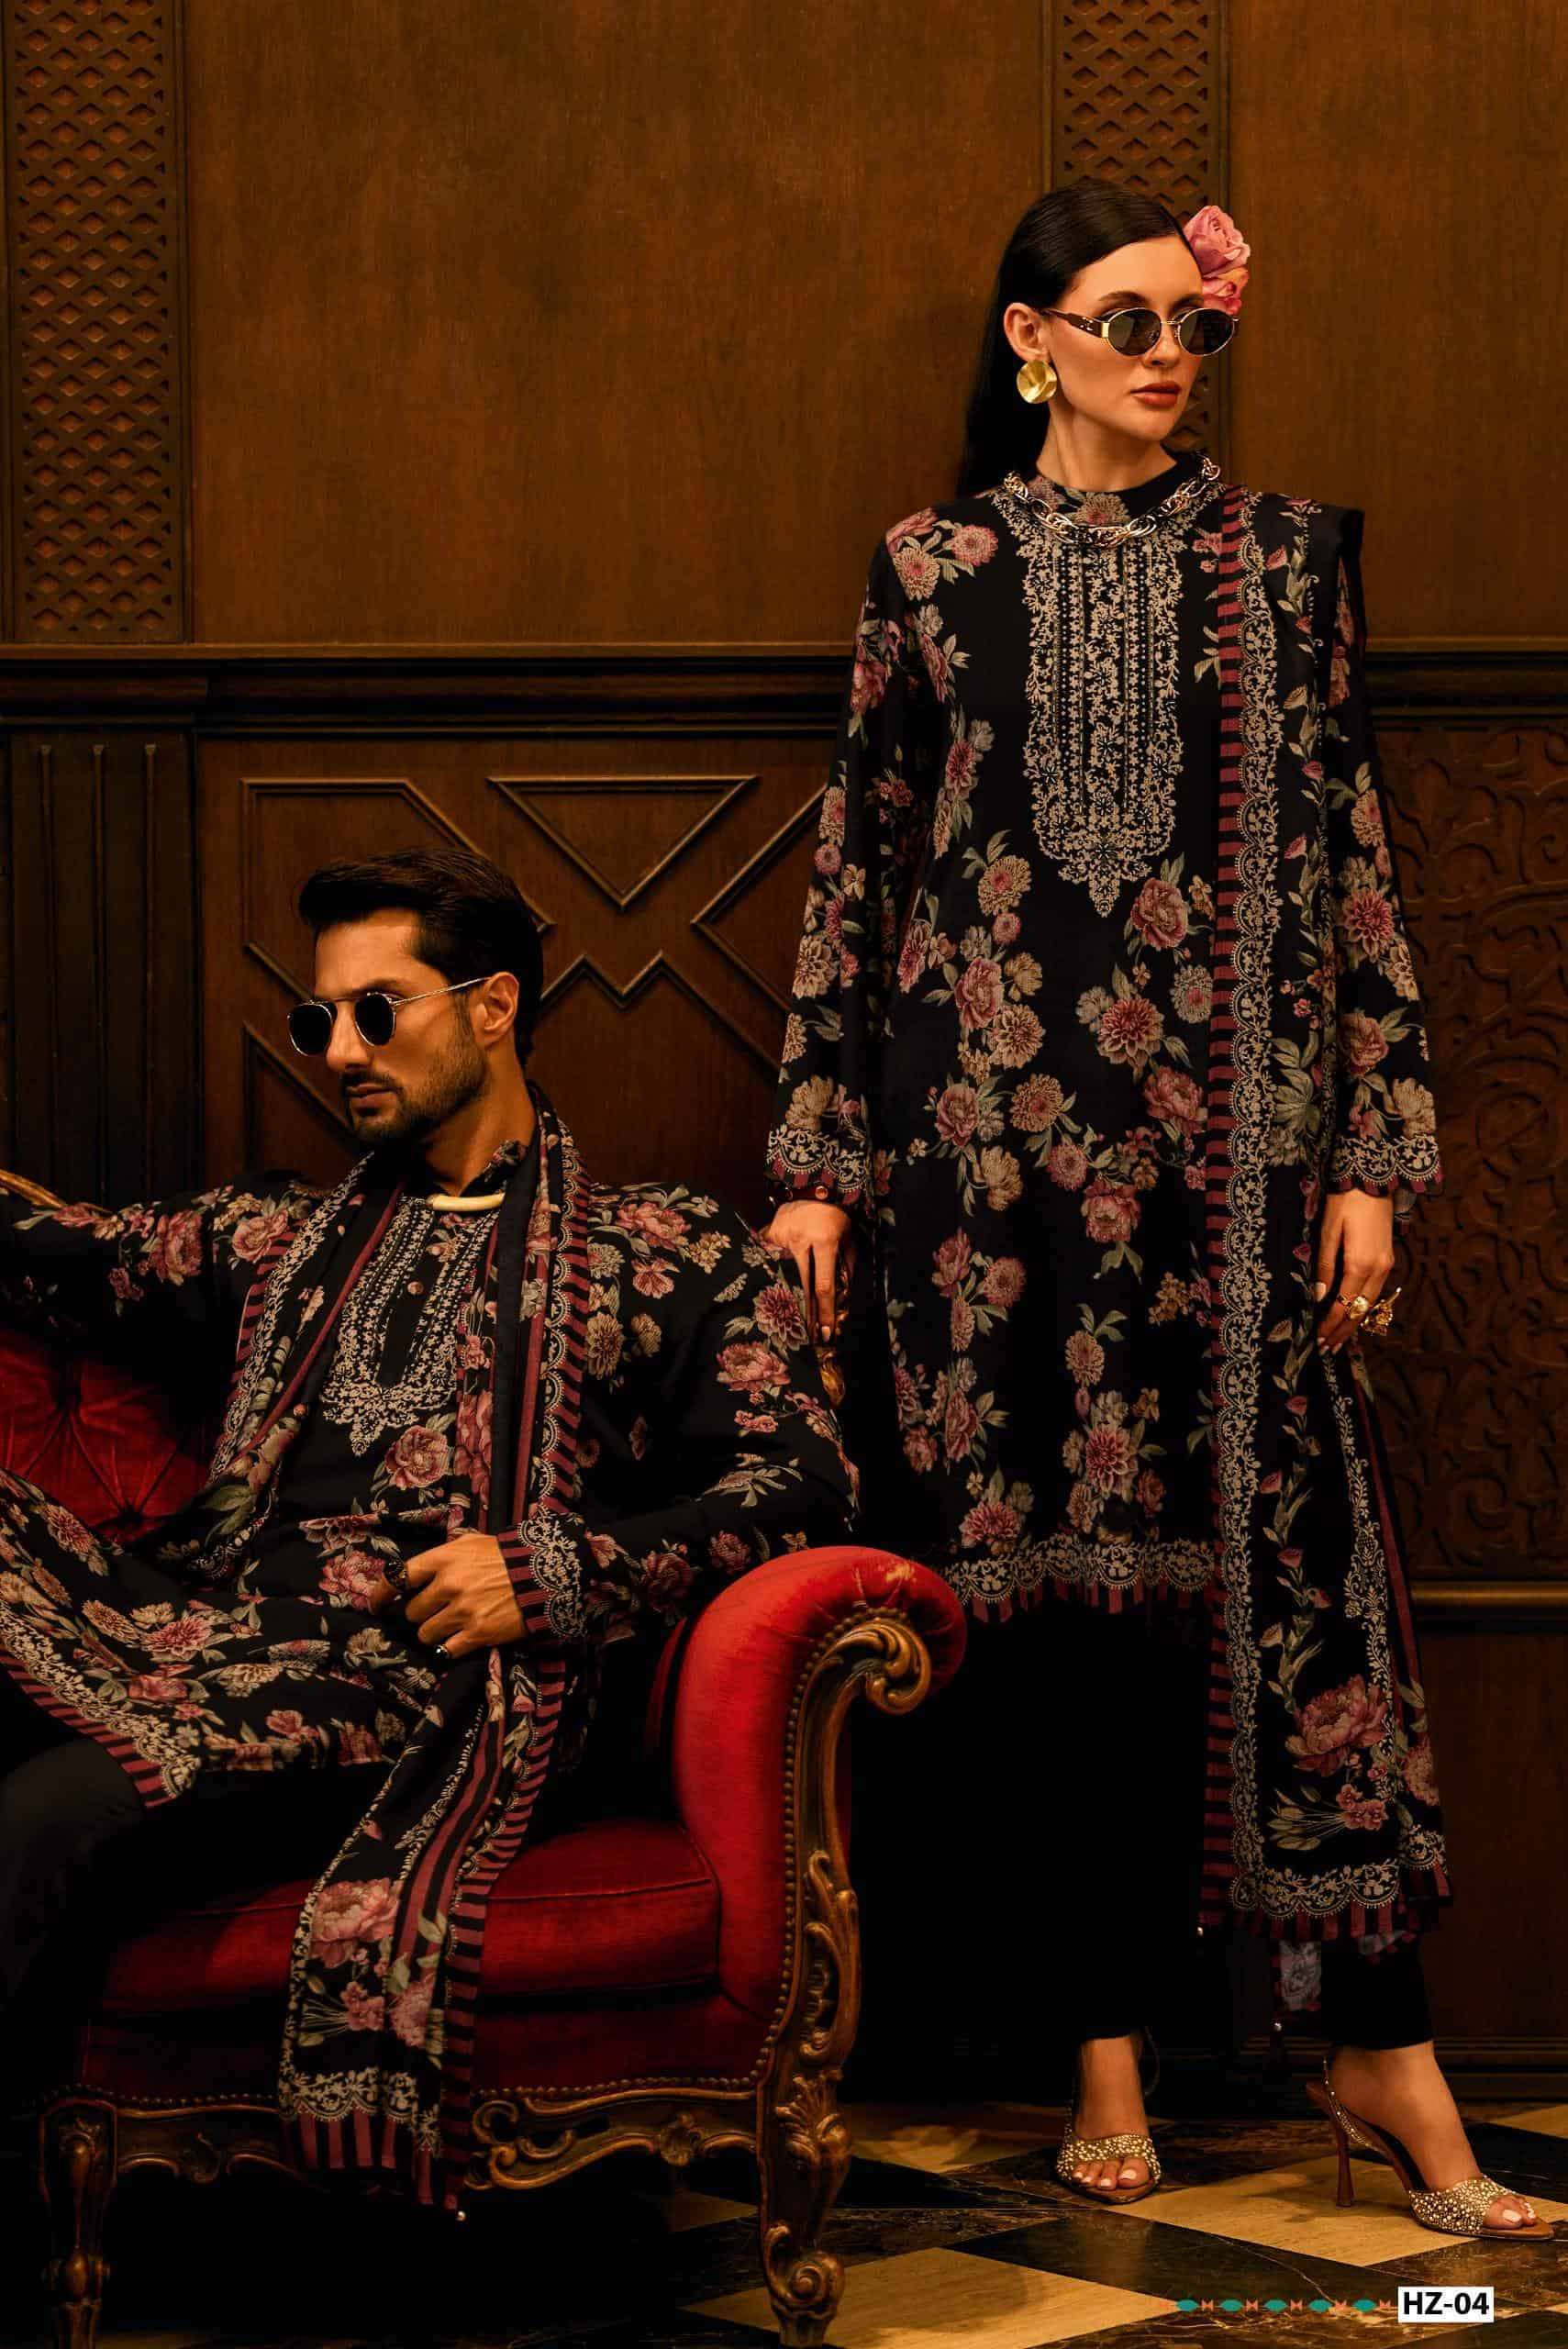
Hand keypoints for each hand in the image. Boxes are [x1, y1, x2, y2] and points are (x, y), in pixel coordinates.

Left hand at [368, 1532, 523, 1659]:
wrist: (544, 1575)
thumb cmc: (505, 1556)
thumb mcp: (471, 1543)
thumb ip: (443, 1556)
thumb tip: (416, 1572)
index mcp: (444, 1559)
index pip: (399, 1577)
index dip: (381, 1594)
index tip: (376, 1605)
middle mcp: (449, 1585)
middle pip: (412, 1611)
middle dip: (420, 1614)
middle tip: (436, 1610)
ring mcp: (463, 1612)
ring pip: (425, 1634)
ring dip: (434, 1632)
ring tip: (450, 1625)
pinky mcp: (478, 1634)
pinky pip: (446, 1650)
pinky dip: (448, 1648)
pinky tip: (457, 1642)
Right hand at [763, 1201, 853, 1340]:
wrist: (813, 1186)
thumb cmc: (835, 1215)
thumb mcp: (848, 1238)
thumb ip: (847, 1266)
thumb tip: (843, 1296)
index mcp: (825, 1241)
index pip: (824, 1285)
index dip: (825, 1311)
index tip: (827, 1331)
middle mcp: (802, 1241)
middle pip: (801, 1285)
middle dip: (807, 1313)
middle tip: (809, 1336)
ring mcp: (782, 1237)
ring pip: (782, 1274)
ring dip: (786, 1294)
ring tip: (786, 1317)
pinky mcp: (769, 1233)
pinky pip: (768, 1257)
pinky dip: (771, 1268)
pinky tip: (769, 1279)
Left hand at [1315, 1188, 1395, 1352]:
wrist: (1372, 1179)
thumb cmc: (1344, 1202)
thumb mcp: (1328, 1232)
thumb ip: (1325, 1266)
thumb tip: (1321, 1297)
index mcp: (1361, 1264)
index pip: (1344, 1305)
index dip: (1331, 1325)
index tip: (1319, 1340)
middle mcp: (1378, 1269)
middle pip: (1360, 1310)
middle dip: (1344, 1331)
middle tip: (1328, 1349)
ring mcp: (1387, 1264)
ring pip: (1370, 1303)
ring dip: (1355, 1322)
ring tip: (1340, 1339)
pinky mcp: (1388, 1258)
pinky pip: (1375, 1291)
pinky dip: (1363, 1306)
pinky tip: (1354, 1313)